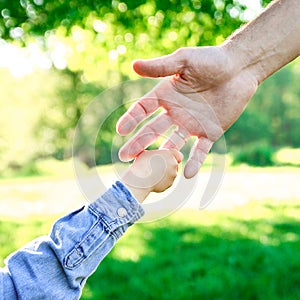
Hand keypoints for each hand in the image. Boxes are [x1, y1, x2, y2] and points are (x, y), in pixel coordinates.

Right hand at [117, 46, 257, 177]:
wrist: (240, 68)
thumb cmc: (211, 59)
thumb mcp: (184, 60)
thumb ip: (160, 67)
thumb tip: (133, 65)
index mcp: (167, 95)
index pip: (143, 109)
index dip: (131, 119)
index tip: (120, 130)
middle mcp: (176, 112)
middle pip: (153, 130)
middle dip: (139, 143)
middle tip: (124, 156)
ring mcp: (192, 124)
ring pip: (172, 143)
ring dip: (162, 155)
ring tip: (151, 168)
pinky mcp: (210, 133)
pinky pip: (200, 150)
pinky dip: (194, 162)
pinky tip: (187, 175)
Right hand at [121, 149, 182, 202]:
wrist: (140, 180)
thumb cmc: (141, 164)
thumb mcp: (147, 152)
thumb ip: (156, 153)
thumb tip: (155, 155)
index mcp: (171, 154)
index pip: (178, 155)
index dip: (171, 156)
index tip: (163, 158)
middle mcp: (175, 165)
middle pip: (174, 164)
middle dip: (167, 165)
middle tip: (155, 165)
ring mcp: (173, 176)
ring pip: (170, 173)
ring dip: (164, 174)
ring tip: (151, 173)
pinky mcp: (169, 185)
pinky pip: (166, 182)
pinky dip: (161, 181)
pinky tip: (151, 180)